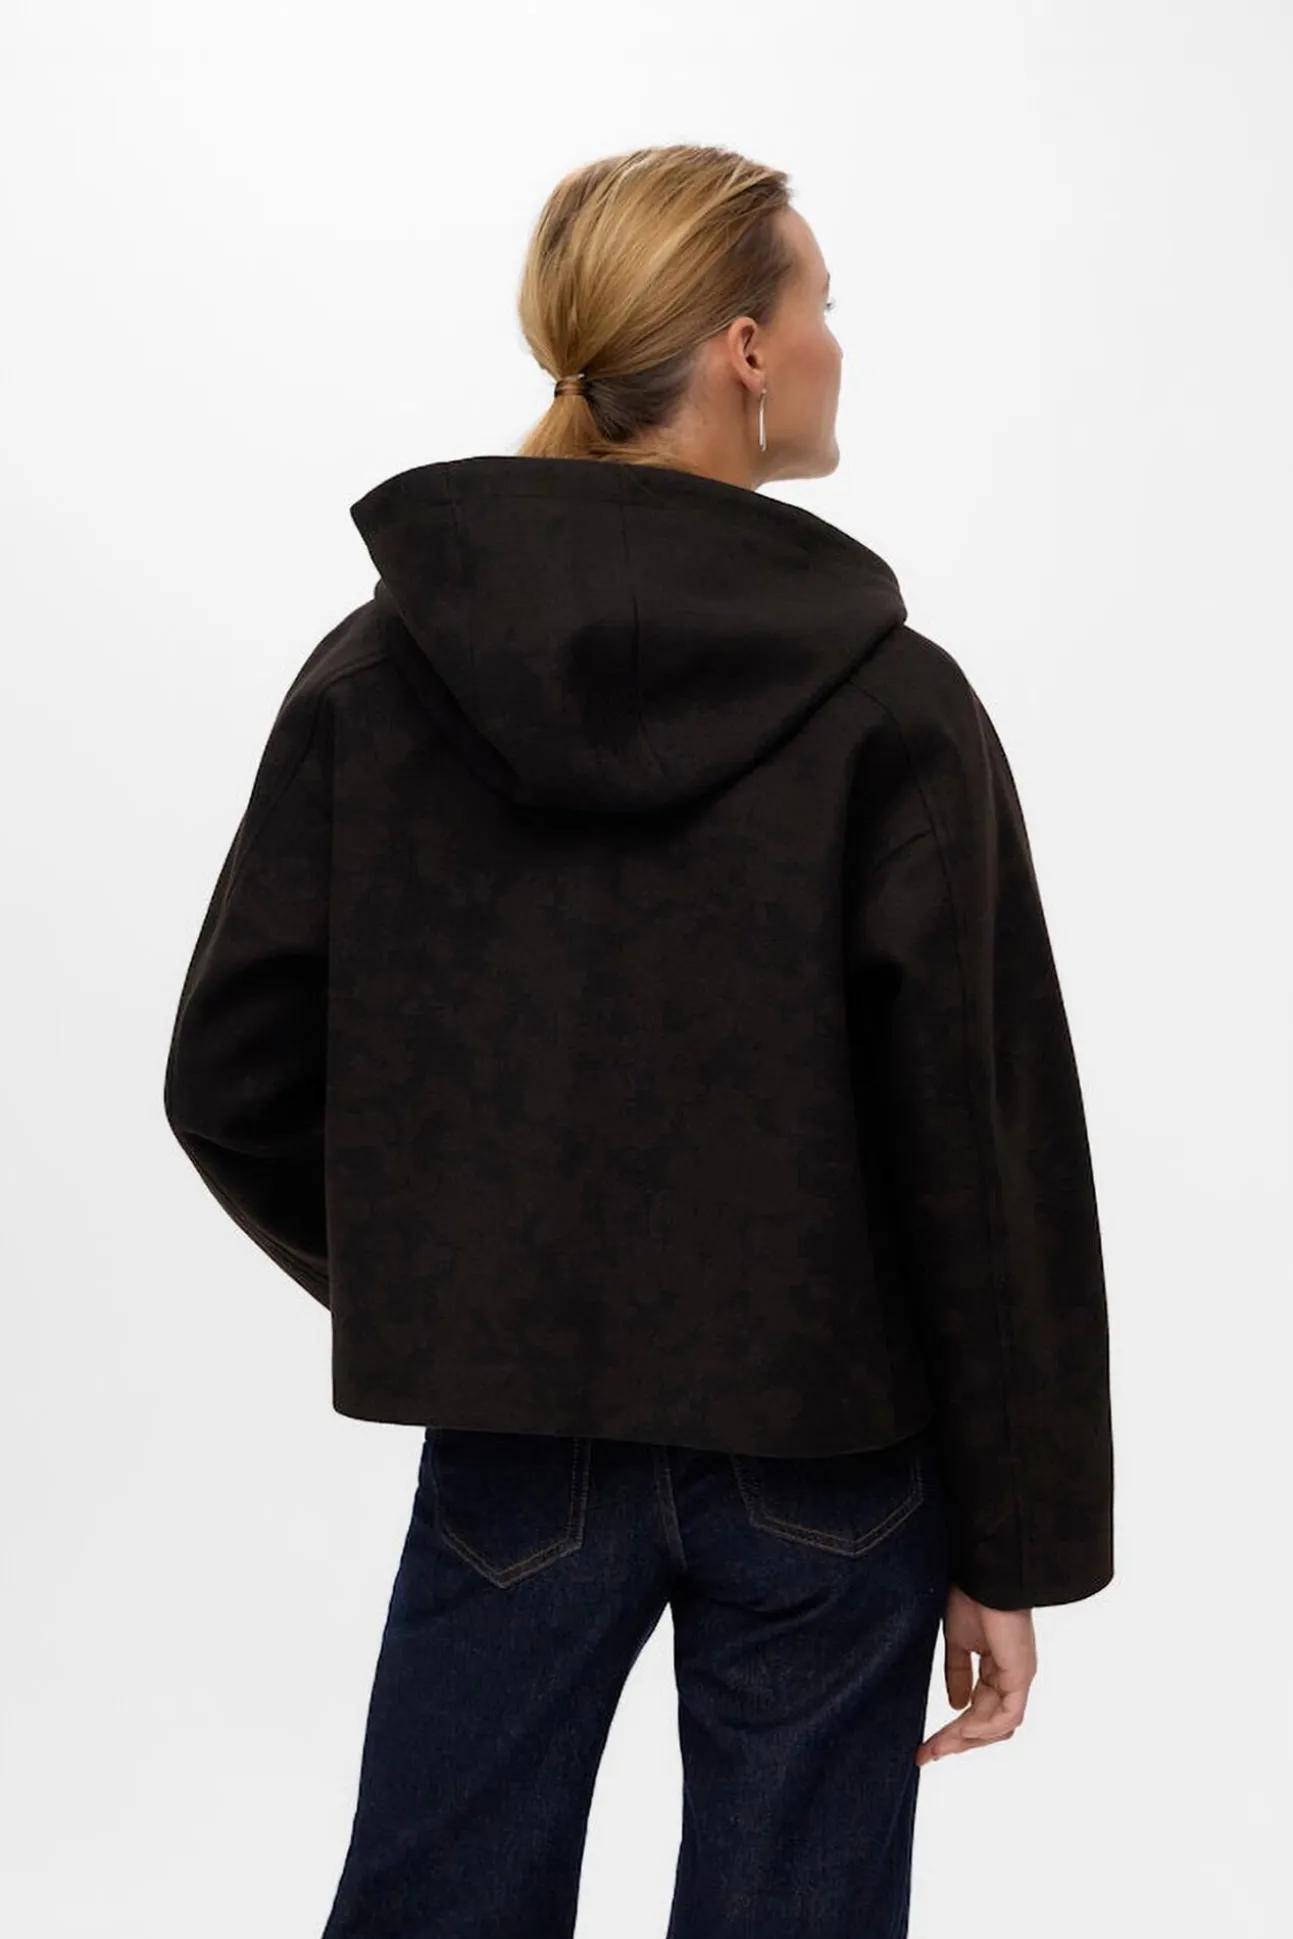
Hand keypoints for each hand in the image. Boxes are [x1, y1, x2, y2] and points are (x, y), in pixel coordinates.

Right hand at [915, 1585, 1036, 1765]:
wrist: (983, 1574)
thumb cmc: (970, 1595)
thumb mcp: (957, 1641)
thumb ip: (958, 1673)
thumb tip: (955, 1705)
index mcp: (997, 1668)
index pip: (979, 1710)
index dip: (953, 1730)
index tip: (926, 1746)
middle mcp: (1010, 1677)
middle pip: (986, 1725)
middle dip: (955, 1742)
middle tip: (926, 1755)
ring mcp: (1017, 1678)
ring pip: (995, 1726)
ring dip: (964, 1739)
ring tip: (935, 1747)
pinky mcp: (1019, 1675)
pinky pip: (1006, 1716)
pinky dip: (983, 1727)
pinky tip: (959, 1727)